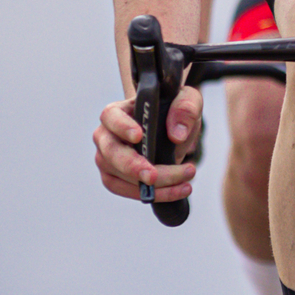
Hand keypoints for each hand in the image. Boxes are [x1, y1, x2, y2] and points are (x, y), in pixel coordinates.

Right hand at [94, 80, 203, 202]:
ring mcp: (108, 159)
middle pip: (109, 152)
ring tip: (184, 181)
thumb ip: (186, 108)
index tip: (139, 136)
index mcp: (118, 111)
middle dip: (132, 166)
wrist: (173, 131)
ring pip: (119, 177)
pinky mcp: (116, 178)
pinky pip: (128, 191)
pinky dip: (154, 194)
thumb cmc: (174, 112)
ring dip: (152, 185)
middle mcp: (107, 136)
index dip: (122, 127)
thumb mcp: (187, 100)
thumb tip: (177, 135)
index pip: (111, 116)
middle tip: (153, 176)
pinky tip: (178, 190)